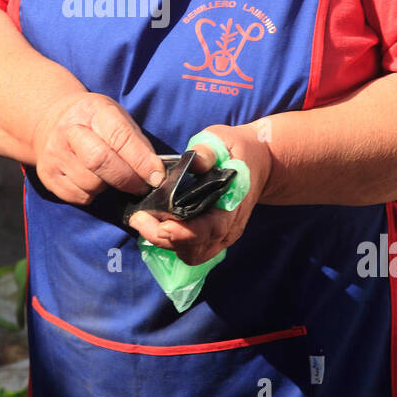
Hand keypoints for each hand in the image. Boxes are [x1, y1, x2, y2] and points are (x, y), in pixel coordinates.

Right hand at [31, 91, 164, 205]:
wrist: (51, 121)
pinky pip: (80, 197)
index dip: (141, 160)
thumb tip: (155, 173)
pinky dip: (93, 194)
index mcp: (93, 110)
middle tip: (141, 186)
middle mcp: (69, 131)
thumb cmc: (93, 122)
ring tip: (112, 177)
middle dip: (127, 179)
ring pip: (91, 184)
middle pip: (100, 161)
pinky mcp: (48, 176)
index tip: (156, 177)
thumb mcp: (116, 117)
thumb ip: (135, 142)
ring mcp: (55, 154)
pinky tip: (93, 181)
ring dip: (109, 187)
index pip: (119, 137)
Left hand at [127, 122, 271, 266]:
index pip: (211, 229)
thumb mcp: (223, 141)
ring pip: (190, 254)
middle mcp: (229, 228)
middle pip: (194, 248)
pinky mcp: (212, 238)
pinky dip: (171, 244)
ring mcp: (221, 236)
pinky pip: (190, 251)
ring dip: (164, 243)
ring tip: (144, 221)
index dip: (185, 233)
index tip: (162, 225)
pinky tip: (156, 226)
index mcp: (233, 204)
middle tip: (139, 218)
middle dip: (163, 237)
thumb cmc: (237, 150)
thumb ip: (207, 152)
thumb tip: (194, 161)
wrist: (258, 163)